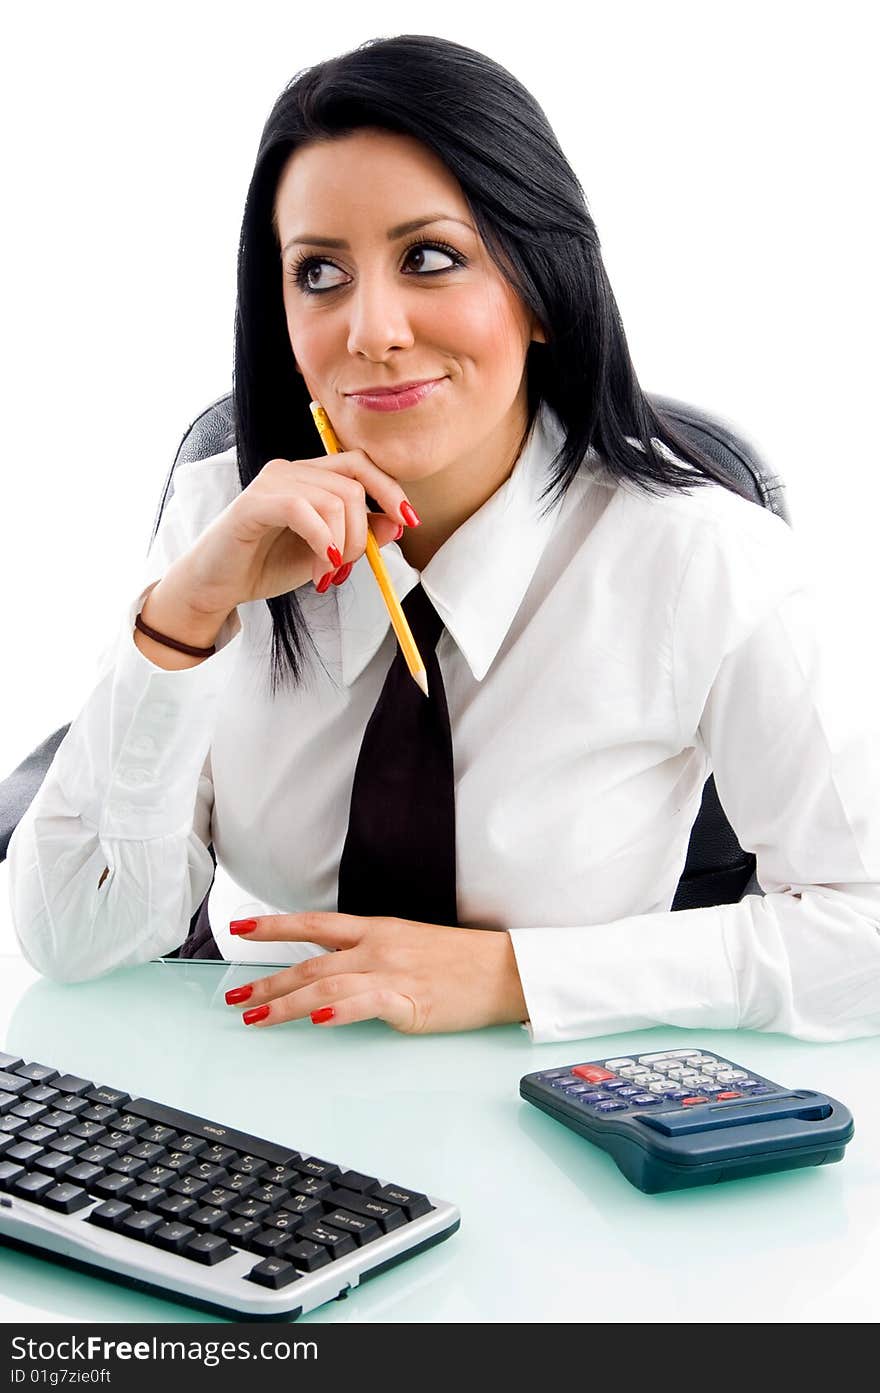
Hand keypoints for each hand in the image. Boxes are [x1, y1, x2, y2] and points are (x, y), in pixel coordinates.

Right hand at [168, 448, 416, 622]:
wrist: (218, 585)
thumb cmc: (266, 565)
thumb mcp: (326, 554)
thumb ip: (359, 537)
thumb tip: (396, 523)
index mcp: (311, 477)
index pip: (361, 465)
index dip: (390, 489)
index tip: (409, 521)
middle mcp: (292, 470)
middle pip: (353, 484)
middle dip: (362, 532)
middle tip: (347, 566)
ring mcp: (272, 482)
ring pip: (334, 500)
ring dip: (341, 546)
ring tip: (327, 573)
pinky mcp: (254, 502)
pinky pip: (303, 510)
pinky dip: (322, 541)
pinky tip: (320, 566)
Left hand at [223, 913, 528, 1034]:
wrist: (504, 971)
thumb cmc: (459, 962)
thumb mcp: (407, 945)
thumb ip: (368, 955)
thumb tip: (332, 976)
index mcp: (376, 930)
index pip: (314, 923)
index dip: (274, 926)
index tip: (240, 929)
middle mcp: (378, 947)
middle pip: (309, 962)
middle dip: (266, 981)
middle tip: (234, 998)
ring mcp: (392, 973)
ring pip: (326, 984)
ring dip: (286, 1003)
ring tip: (256, 1017)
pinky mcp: (410, 1001)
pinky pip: (367, 1004)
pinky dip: (340, 1011)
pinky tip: (319, 1020)